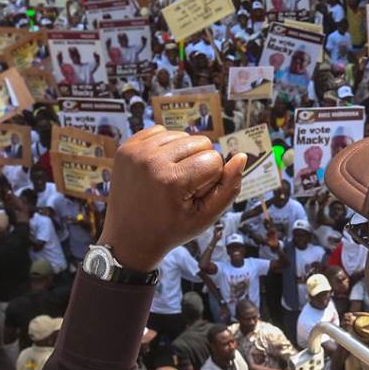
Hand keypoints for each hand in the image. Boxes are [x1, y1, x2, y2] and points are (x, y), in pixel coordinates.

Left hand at [99, 127, 246, 270]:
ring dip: (183, 154)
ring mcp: (135, 152)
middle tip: (182, 188)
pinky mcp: (127, 147)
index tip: (193, 197)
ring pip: (182, 135)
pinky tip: (160, 168)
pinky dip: (165, 147)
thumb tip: (241, 156)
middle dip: (199, 163)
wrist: (129, 238)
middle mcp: (151, 161)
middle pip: (200, 141)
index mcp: (171, 180)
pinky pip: (160, 131)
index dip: (210, 180)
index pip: (214, 159)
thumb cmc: (171, 229)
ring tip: (171, 179)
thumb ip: (229, 188)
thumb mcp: (206, 217)